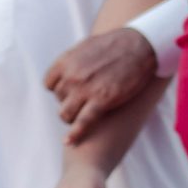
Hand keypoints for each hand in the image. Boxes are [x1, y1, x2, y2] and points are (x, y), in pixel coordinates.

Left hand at [45, 27, 156, 142]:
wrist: (139, 46)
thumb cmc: (114, 45)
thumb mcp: (85, 47)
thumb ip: (72, 61)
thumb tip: (65, 70)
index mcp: (65, 62)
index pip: (49, 84)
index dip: (59, 89)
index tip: (69, 90)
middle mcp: (71, 76)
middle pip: (59, 99)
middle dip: (69, 101)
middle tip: (84, 99)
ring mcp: (85, 90)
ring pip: (65, 114)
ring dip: (72, 116)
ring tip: (83, 114)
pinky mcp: (102, 101)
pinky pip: (83, 122)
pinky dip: (75, 134)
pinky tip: (69, 142)